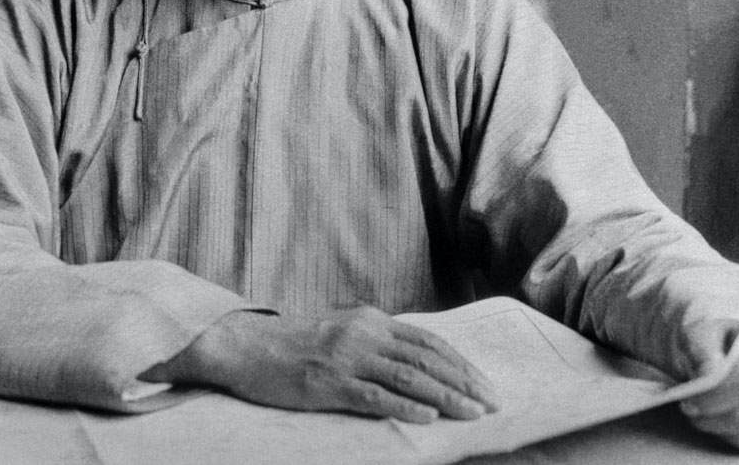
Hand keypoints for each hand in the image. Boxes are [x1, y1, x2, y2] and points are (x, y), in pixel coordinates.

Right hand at [144, 306, 500, 423]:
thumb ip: (378, 343)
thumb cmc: (296, 345)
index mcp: (372, 321)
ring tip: (472, 413)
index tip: (486, 384)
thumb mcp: (343, 332)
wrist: (245, 346)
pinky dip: (403, 406)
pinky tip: (427, 417)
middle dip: (464, 382)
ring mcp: (346, 358)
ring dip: (446, 396)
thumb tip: (418, 362)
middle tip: (493, 403)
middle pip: (427, 358)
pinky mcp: (326, 383)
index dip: (462, 363)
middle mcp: (364, 334)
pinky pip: (372, 395)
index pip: (429, 342)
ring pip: (407, 377)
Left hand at [677, 316, 738, 453]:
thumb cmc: (720, 339)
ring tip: (704, 417)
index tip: (689, 403)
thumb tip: (709, 373)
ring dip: (722, 430)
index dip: (716, 398)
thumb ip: (702, 347)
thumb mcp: (703, 331)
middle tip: (691, 413)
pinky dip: (737, 439)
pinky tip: (724, 424)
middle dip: (714, 419)